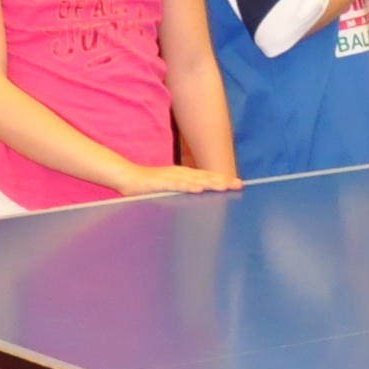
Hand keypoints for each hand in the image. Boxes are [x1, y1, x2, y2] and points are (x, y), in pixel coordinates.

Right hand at [119, 162, 238, 195]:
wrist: (129, 178)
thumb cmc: (150, 186)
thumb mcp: (172, 188)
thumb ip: (184, 191)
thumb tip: (199, 195)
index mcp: (185, 174)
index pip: (207, 176)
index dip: (222, 179)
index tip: (238, 184)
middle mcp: (182, 173)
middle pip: (206, 177)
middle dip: (223, 181)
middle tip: (239, 185)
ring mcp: (173, 176)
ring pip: (195, 179)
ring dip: (210, 183)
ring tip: (225, 187)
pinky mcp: (162, 182)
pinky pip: (178, 185)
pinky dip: (189, 186)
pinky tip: (199, 189)